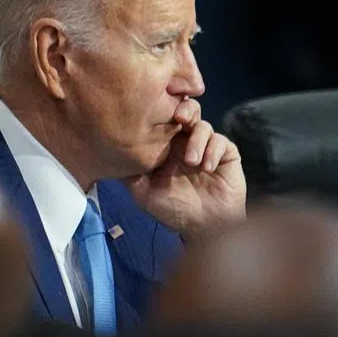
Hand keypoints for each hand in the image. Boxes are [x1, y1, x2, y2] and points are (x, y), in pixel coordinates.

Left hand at [125, 99, 245, 239]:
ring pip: (203, 125)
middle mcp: (186, 142)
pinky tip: (207, 168)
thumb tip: (111, 153)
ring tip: (192, 161)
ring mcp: (207, 147)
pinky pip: (220, 141)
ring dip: (197, 140)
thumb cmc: (173, 211)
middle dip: (185, 109)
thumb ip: (130, 173)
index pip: (164, 118)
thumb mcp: (143, 193)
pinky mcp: (225, 154)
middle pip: (187, 110)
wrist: (204, 228)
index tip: (156, 110)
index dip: (162, 109)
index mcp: (166, 146)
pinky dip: (212, 151)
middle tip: (180, 118)